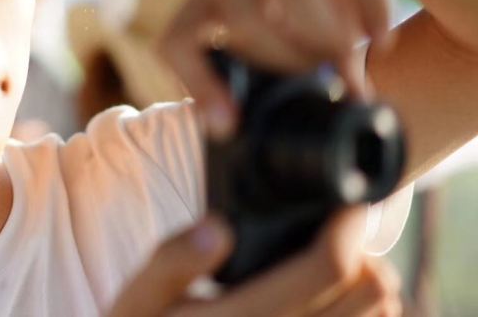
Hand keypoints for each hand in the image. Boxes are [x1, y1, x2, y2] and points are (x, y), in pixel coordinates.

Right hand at [109, 208, 401, 316]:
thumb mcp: (139, 298)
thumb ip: (173, 260)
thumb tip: (219, 228)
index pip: (327, 268)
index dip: (348, 226)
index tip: (347, 204)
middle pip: (370, 293)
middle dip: (364, 252)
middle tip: (334, 236)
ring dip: (367, 287)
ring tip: (333, 270)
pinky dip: (363, 315)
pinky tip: (330, 304)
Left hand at [158, 0, 415, 137]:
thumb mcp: (296, 30)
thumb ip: (296, 71)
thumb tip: (332, 119)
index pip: (177, 39)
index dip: (196, 83)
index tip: (230, 126)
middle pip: (240, 15)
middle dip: (283, 58)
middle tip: (321, 78)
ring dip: (326, 31)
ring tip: (354, 57)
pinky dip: (367, 1)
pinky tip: (380, 34)